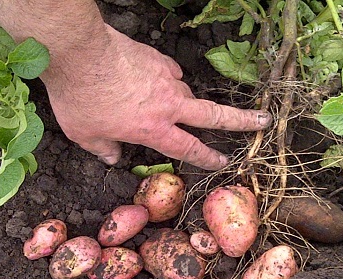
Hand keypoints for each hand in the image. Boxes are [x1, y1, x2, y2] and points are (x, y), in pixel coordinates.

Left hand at [40, 25, 270, 169]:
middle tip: (263, 122)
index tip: (223, 162)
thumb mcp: (85, 135)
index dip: (208, 159)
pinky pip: (170, 73)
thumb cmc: (80, 98)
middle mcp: (168, 105)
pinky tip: (154, 80)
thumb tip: (112, 157)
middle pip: (214, 116)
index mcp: (153, 129)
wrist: (79, 52)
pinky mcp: (158, 58)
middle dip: (241, 122)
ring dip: (183, 102)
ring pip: (186, 94)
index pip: (189, 149)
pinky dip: (166, 80)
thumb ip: (104, 149)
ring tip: (167, 106)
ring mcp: (166, 78)